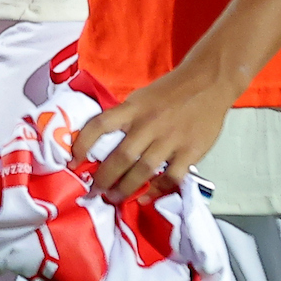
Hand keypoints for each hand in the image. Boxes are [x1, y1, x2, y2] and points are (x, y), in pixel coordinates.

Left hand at [73, 61, 239, 202]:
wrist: (208, 82)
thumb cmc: (170, 92)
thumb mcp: (140, 97)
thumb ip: (124, 117)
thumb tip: (101, 142)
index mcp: (133, 108)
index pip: (99, 125)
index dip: (82, 144)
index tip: (73, 162)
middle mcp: (148, 124)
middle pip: (120, 156)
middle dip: (103, 178)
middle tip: (94, 191)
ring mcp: (170, 139)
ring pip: (142, 170)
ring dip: (125, 188)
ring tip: (113, 198)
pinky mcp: (190, 152)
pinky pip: (171, 177)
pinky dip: (156, 191)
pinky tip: (144, 197)